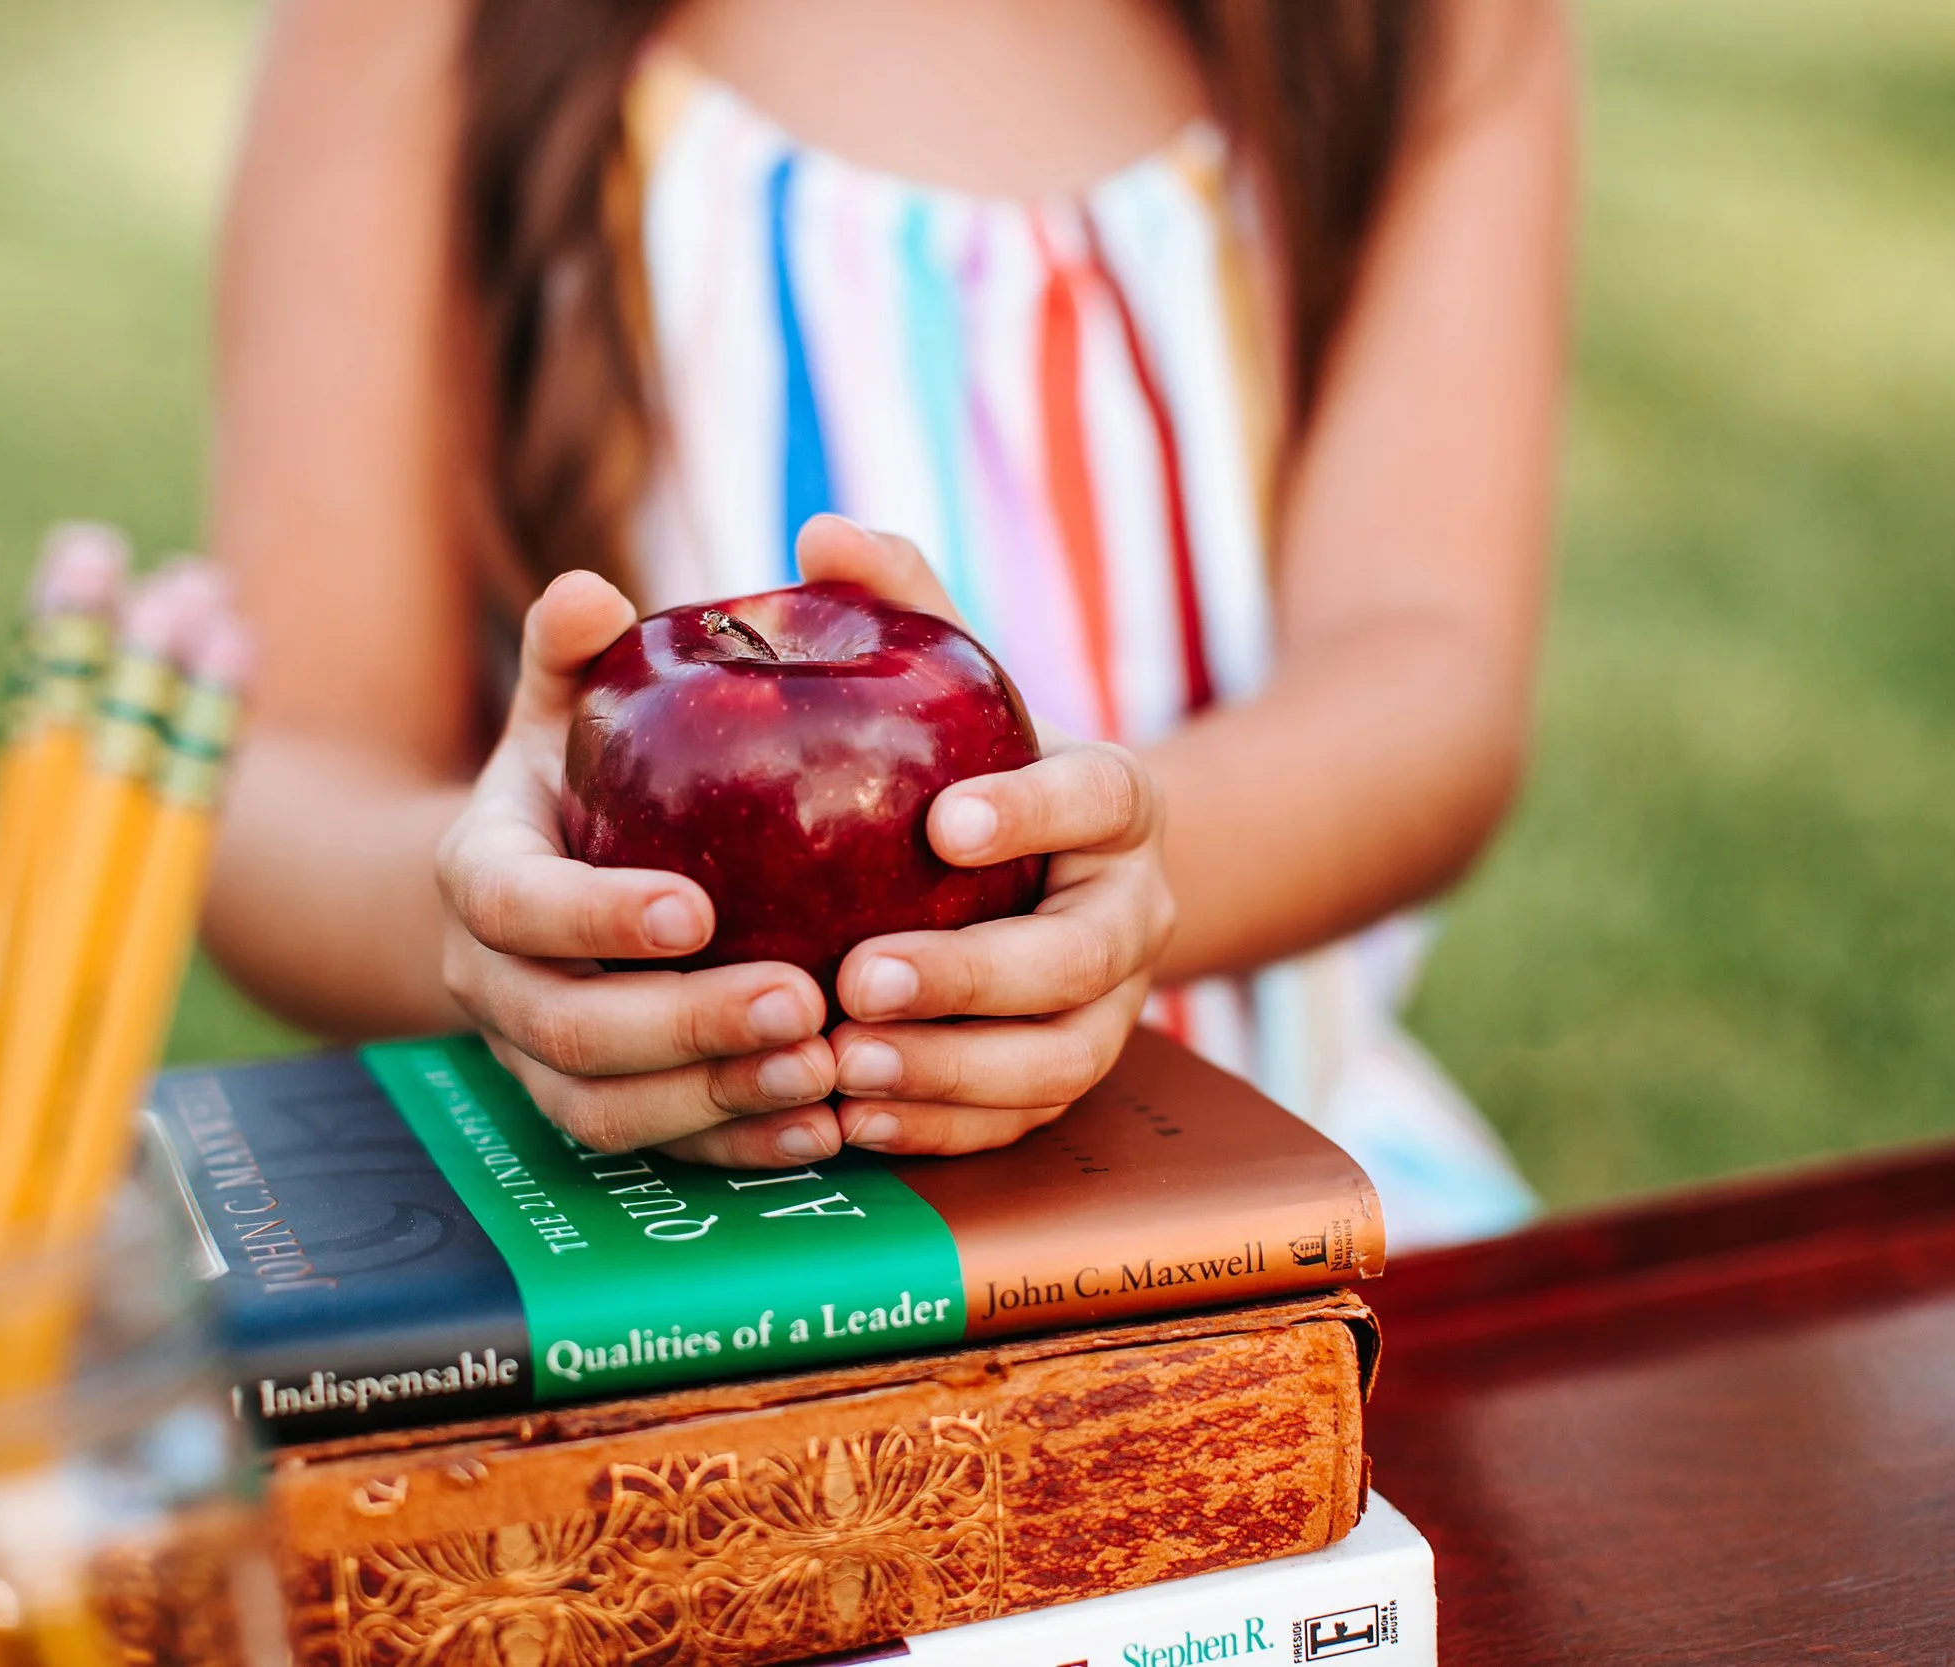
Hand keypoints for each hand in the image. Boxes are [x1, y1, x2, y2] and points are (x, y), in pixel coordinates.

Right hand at [435, 572, 841, 1165]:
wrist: (537, 880)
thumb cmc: (576, 773)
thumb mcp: (564, 704)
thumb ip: (574, 652)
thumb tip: (593, 590)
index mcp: (479, 876)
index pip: (519, 909)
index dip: (598, 919)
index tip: (700, 909)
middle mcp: (492, 983)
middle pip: (570, 1031)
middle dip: (686, 1026)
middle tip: (803, 1001)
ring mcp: (537, 1062)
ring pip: (609, 1111)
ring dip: (720, 1100)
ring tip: (828, 1071)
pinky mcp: (597, 1110)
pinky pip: (658, 1153)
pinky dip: (741, 1150)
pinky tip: (829, 1129)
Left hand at [797, 517, 1177, 1155]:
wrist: (1035, 868)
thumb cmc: (970, 758)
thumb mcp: (950, 678)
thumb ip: (899, 602)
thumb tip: (822, 532)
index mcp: (1114, 799)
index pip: (1103, 795)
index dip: (1035, 810)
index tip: (943, 821)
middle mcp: (1132, 911)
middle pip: (1080, 961)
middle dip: (973, 978)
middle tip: (861, 976)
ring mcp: (1109, 1008)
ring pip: (1056, 1061)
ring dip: (950, 1072)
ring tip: (845, 1065)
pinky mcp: (1064, 1077)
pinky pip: (1018, 1124)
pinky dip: (938, 1129)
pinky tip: (849, 1120)